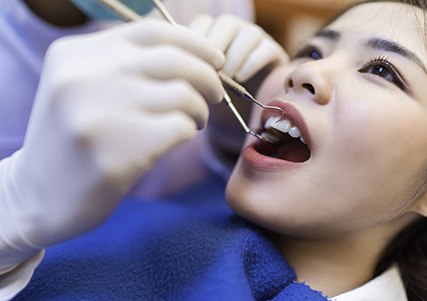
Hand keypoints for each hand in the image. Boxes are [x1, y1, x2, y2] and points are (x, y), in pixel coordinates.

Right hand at [0, 18, 223, 268]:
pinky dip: (189, 131)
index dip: (194, 43)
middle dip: (208, 78)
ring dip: (200, 109)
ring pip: (183, 95)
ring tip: (193, 121)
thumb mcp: (81, 87)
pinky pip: (180, 127)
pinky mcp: (114, 155)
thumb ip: (124, 65)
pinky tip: (178, 139)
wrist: (36, 197)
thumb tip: (192, 54)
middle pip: (174, 61)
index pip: (152, 32)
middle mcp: (82, 78)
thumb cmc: (72, 140)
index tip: (215, 60)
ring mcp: (97, 116)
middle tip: (214, 95)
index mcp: (75, 55)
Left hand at [189, 14, 287, 169]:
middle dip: (215, 49)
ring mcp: (255, 38)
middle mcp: (234, 31)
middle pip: (225, 24)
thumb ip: (188, 71)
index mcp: (212, 33)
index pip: (202, 25)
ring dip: (234, 56)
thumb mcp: (197, 85)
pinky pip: (264, 48)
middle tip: (209, 73)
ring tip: (227, 78)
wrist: (241, 115)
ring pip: (246, 33)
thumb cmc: (213, 98)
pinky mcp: (273, 51)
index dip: (196, 43)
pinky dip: (251, 62)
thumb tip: (176, 65)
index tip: (190, 66)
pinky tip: (240, 78)